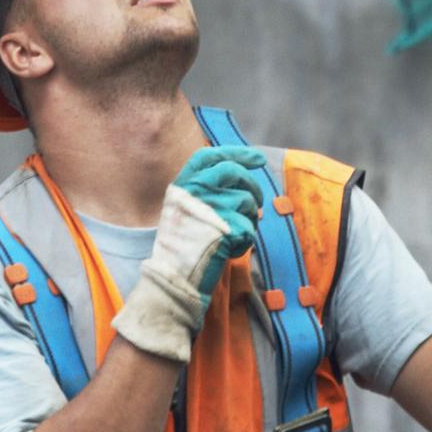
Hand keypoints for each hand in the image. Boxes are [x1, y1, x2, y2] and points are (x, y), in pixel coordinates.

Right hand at [167, 145, 265, 299]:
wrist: (173, 278)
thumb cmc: (181, 248)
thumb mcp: (183, 211)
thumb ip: (204, 192)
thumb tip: (243, 180)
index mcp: (182, 185)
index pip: (211, 156)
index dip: (235, 153)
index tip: (257, 159)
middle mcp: (194, 190)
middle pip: (234, 172)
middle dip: (253, 185)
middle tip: (258, 202)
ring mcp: (210, 207)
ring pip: (247, 201)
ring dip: (248, 220)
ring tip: (232, 237)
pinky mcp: (226, 227)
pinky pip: (250, 228)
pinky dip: (245, 241)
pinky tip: (228, 251)